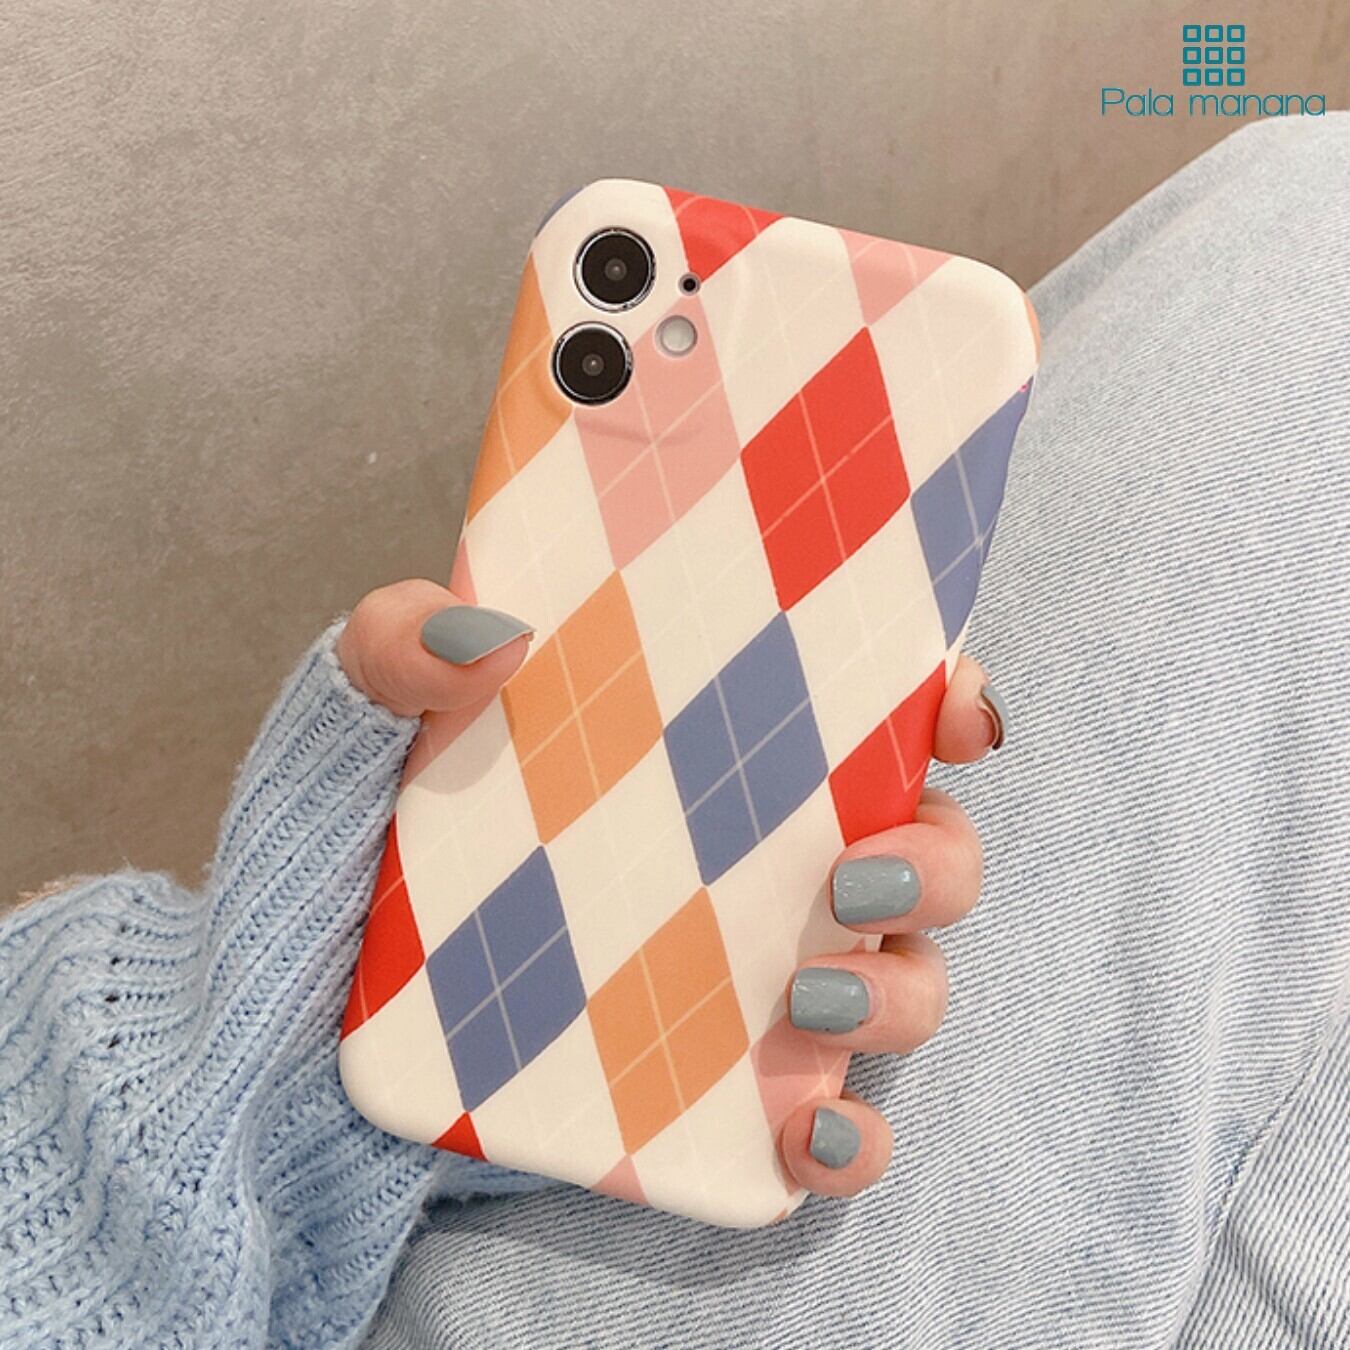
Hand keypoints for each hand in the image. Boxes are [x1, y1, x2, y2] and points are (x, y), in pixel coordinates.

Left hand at [339, 581, 1004, 1201]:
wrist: (304, 994)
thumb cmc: (360, 830)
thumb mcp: (361, 715)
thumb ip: (396, 650)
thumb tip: (495, 635)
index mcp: (715, 746)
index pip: (869, 709)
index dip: (942, 701)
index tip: (951, 709)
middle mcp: (760, 858)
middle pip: (921, 850)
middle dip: (936, 860)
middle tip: (854, 874)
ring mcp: (749, 973)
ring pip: (904, 979)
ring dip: (902, 991)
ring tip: (812, 994)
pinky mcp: (718, 1083)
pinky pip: (832, 1116)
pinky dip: (849, 1133)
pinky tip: (805, 1126)